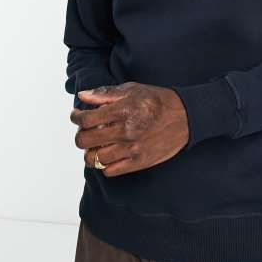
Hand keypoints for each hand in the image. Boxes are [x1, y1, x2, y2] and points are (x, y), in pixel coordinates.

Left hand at [70, 82, 188, 176]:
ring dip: (90, 152)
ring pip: (95, 159)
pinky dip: (104, 164)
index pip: (86, 119)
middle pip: (85, 141)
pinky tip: (109, 154)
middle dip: (80, 135)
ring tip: (96, 144)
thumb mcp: (133, 89)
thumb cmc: (159, 101)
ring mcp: (132, 149)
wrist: (186, 117)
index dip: (76, 117)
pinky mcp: (139, 162)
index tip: (77, 116)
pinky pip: (110, 171)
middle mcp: (125, 131)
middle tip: (85, 131)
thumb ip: (105, 93)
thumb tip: (82, 96)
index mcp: (123, 110)